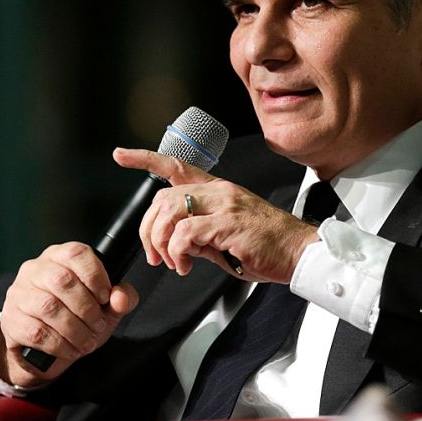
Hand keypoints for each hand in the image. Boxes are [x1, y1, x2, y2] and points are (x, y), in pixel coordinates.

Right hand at [0, 242, 139, 388]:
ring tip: (88, 341)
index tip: (106, 297)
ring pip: (48, 307)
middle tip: (98, 325)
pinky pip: (37, 331)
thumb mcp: (105, 307)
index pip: (75, 253)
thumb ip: (121, 298)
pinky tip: (71, 349)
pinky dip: (60, 344)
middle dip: (87, 308)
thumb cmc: (76, 318)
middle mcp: (35, 270)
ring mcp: (19, 294)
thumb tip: (121, 297)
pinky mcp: (11, 320)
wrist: (42, 349)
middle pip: (62, 280)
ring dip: (75, 329)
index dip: (95, 275)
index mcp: (59, 257)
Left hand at [116, 147, 319, 283]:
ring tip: (172, 262)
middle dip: (148, 229)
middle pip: (162, 197)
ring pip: (170, 212)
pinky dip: (177, 253)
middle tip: (154, 255)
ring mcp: (224, 205)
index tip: (121, 155)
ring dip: (161, 243)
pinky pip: (185, 234)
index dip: (145, 159)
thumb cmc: (269, 247)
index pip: (176, 165)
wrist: (300, 252)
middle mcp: (219, 192)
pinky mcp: (228, 224)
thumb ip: (201, 235)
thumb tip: (178, 244)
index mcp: (218, 190)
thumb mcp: (227, 236)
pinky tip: (186, 265)